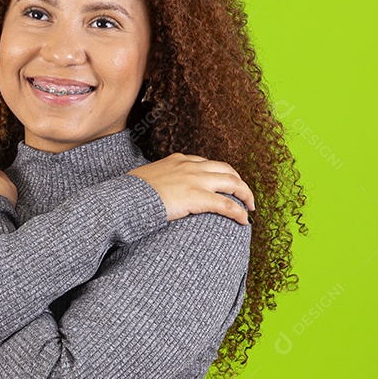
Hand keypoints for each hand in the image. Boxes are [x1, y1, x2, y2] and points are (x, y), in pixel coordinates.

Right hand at [128, 153, 255, 224]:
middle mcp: (190, 166)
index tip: (224, 183)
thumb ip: (158, 180)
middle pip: (226, 169)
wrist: (126, 198)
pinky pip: (227, 204)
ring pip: (232, 183)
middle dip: (239, 182)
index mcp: (178, 159)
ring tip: (251, 207)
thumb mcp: (146, 178)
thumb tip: (156, 190)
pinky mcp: (197, 197)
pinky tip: (244, 219)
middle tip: (244, 195)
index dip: (220, 174)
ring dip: (245, 194)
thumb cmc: (130, 193)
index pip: (207, 163)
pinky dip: (239, 211)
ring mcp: (195, 180)